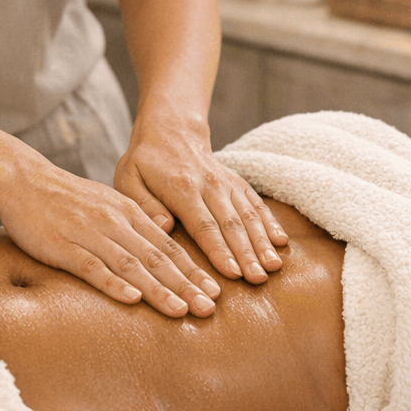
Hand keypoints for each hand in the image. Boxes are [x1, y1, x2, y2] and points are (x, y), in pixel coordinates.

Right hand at [0, 151, 221, 317]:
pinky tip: (132, 299)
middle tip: (209, 308)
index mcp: (130, 214)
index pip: (169, 247)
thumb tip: (165, 252)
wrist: (25, 181)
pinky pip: (92, 267)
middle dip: (186, 285)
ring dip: (158, 289)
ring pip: (131, 265)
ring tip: (181, 310)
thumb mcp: (110, 206)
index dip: (193, 271)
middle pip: (157, 258)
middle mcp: (116, 223)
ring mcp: (90, 235)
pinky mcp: (64, 247)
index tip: (215, 292)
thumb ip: (136, 228)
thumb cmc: (69, 199)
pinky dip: (114, 284)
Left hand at [114, 115, 288, 282]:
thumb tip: (163, 226)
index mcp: (182, 188)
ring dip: (262, 242)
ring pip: (249, 215)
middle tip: (258, 279)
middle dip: (247, 254)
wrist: (170, 131)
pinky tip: (282, 243)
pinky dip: (271, 223)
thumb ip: (144, 204)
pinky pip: (257, 204)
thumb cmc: (145, 163)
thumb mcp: (129, 179)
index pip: (203, 225)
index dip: (218, 250)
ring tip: (273, 267)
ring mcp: (227, 183)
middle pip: (231, 224)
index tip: (231, 273)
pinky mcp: (238, 183)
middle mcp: (210, 184)